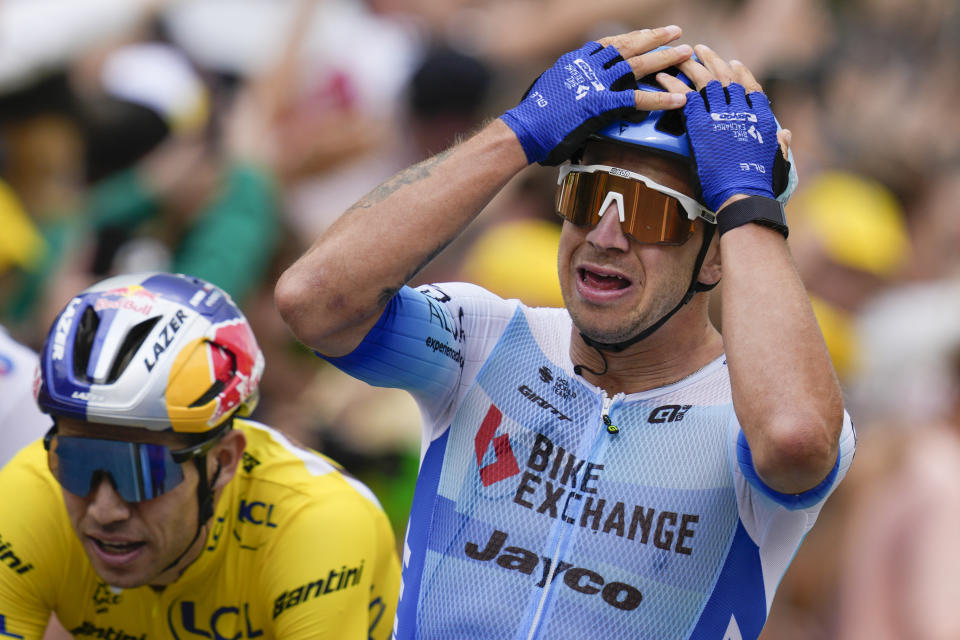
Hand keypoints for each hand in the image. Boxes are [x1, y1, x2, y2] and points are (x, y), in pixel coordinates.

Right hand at [500, 26, 691, 165]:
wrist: (525, 129)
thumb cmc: (533, 116)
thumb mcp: (550, 89)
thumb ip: (568, 84)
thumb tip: (572, 87)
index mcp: (576, 60)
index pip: (611, 43)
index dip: (633, 37)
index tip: (650, 33)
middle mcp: (589, 65)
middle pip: (629, 46)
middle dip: (655, 38)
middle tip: (676, 33)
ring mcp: (597, 83)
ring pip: (638, 65)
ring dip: (665, 58)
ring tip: (686, 54)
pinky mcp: (602, 104)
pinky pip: (638, 99)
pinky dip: (660, 98)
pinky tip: (678, 98)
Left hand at [657, 45, 791, 210]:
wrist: (743, 194)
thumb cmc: (759, 184)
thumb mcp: (776, 160)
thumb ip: (780, 143)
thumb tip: (786, 133)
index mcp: (761, 118)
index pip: (752, 88)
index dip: (741, 74)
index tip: (733, 63)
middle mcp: (743, 111)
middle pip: (727, 78)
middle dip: (713, 61)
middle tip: (700, 50)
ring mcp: (722, 116)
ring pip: (706, 82)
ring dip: (691, 66)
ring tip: (680, 56)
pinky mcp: (701, 125)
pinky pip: (685, 98)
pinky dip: (673, 86)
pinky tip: (664, 78)